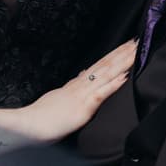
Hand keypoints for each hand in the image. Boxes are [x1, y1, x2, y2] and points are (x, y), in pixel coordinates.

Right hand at [16, 39, 136, 142]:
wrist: (29, 125)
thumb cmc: (41, 117)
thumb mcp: (58, 97)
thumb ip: (71, 86)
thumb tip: (81, 74)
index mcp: (76, 85)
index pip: (98, 66)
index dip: (113, 55)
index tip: (126, 46)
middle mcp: (81, 86)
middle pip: (105, 65)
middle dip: (122, 53)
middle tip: (136, 40)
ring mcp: (82, 95)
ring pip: (106, 74)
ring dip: (122, 62)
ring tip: (135, 51)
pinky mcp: (83, 108)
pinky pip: (101, 94)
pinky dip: (113, 85)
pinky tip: (124, 77)